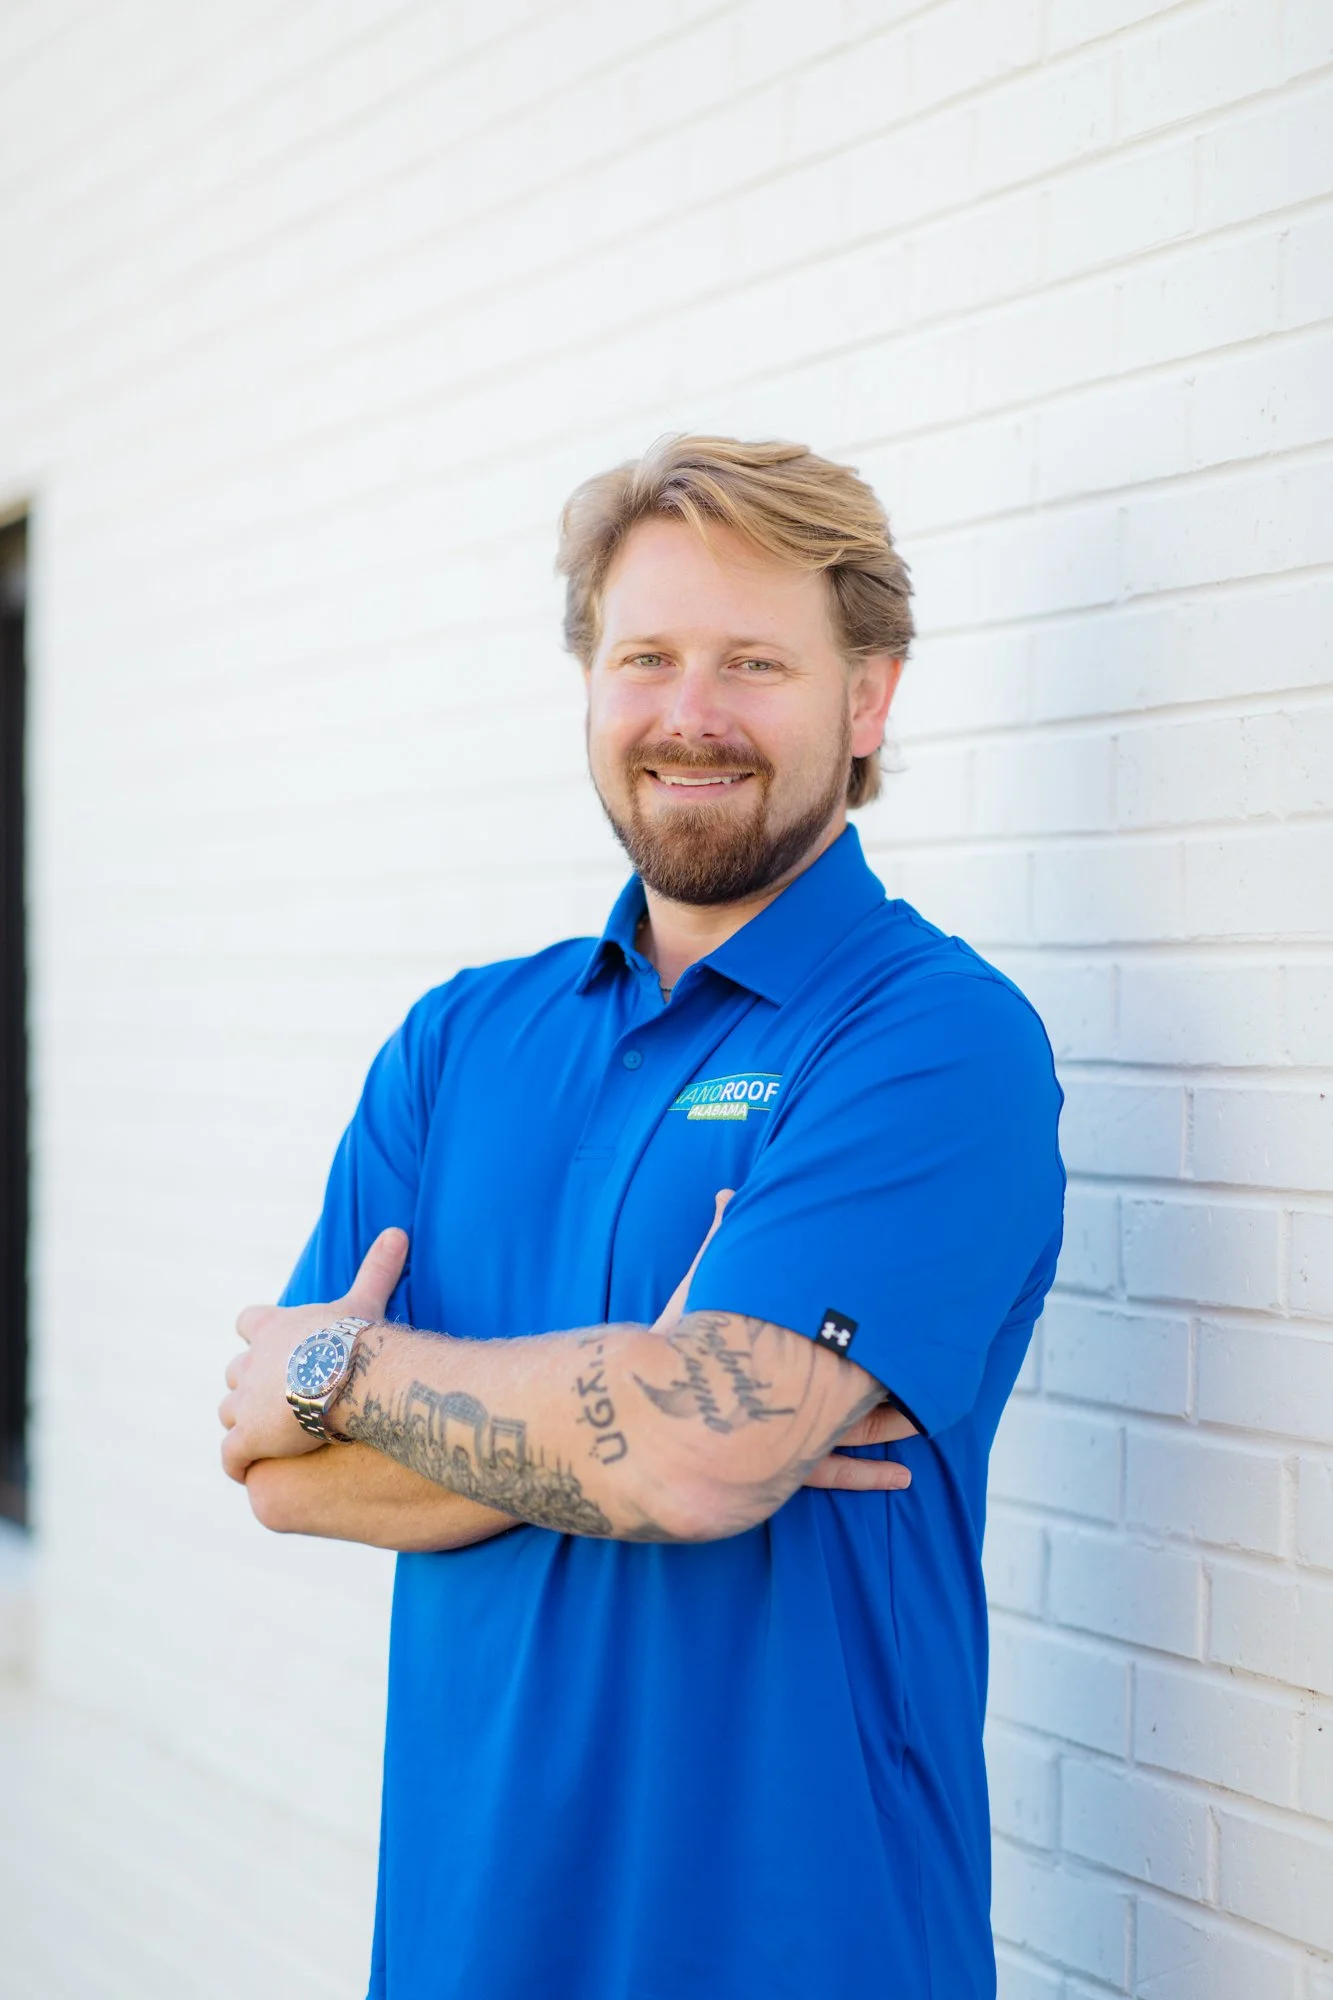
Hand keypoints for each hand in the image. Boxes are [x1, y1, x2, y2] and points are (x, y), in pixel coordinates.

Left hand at [219, 1228, 408, 1484]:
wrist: (342, 1377)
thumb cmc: (353, 1338)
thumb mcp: (364, 1299)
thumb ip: (377, 1268)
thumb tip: (398, 1231)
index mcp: (272, 1327)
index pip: (248, 1322)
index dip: (257, 1335)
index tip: (269, 1347)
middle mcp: (250, 1362)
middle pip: (234, 1373)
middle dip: (249, 1387)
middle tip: (278, 1401)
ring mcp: (244, 1402)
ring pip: (228, 1413)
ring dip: (243, 1424)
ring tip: (267, 1439)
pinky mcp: (246, 1438)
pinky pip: (231, 1457)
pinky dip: (238, 1465)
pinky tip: (251, 1472)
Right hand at [652, 1191, 916, 1495]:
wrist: (651, 1421)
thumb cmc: (678, 1350)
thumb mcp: (702, 1290)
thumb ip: (720, 1242)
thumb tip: (727, 1192)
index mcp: (790, 1349)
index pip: (847, 1333)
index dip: (881, 1327)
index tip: (911, 1313)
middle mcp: (800, 1394)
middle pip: (862, 1383)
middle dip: (896, 1374)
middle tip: (933, 1363)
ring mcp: (795, 1438)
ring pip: (856, 1431)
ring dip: (893, 1425)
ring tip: (927, 1419)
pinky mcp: (784, 1472)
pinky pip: (833, 1474)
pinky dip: (868, 1475)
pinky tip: (901, 1477)